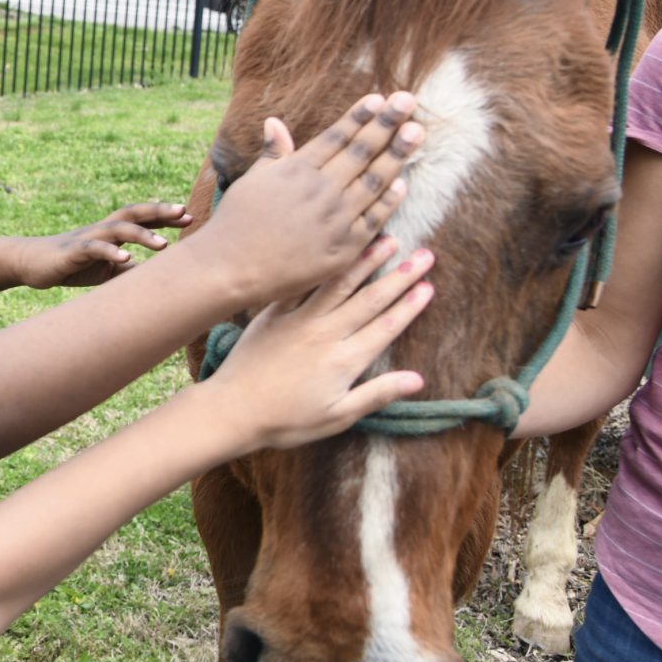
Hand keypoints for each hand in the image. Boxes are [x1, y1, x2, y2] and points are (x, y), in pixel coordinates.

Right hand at [17, 202, 194, 288]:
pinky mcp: (73, 251)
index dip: (165, 216)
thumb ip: (129, 269)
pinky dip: (110, 251)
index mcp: (112, 231)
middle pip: (135, 213)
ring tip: (164, 244)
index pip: (143, 218)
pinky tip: (125, 258)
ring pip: (118, 228)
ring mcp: (88, 237)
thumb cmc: (72, 265)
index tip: (190, 218)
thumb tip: (156, 279)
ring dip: (142, 234)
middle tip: (184, 214)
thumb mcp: (106, 269)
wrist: (32, 264)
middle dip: (160, 212)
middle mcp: (103, 228)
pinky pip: (94, 248)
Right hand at [200, 91, 422, 304]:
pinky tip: (403, 182)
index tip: (379, 98)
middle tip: (408, 101)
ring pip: (373, 181)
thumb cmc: (236, 223)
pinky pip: (374, 219)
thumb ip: (273, 154)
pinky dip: (389, 200)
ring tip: (417, 132)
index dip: (359, 116)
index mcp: (296, 170)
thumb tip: (275, 122)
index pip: (336, 137)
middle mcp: (319, 191)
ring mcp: (334, 219)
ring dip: (397, 155)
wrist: (231, 269)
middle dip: (386, 124)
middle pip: (360, 152)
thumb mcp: (252, 181)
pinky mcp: (343, 248)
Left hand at [208, 236, 432, 450]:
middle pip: (370, 299)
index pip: (386, 326)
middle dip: (400, 276)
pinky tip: (330, 249)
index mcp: (345, 360)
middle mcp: (325, 333)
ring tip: (387, 241)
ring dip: (365, 261)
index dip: (410, 305)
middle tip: (425, 254)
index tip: (429, 285)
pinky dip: (318, 267)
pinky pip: (300, 285)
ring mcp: (298, 319)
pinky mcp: (273, 314)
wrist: (232, 410)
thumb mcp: (337, 416)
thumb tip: (418, 380)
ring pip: (339, 284)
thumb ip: (377, 394)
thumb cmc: (286, 421)